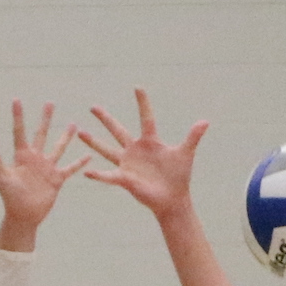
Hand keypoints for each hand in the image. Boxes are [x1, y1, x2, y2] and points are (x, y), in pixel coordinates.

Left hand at [0, 100, 89, 246]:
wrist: (23, 215)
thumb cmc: (10, 197)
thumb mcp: (2, 178)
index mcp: (22, 156)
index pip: (19, 131)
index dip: (18, 116)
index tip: (17, 99)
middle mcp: (36, 158)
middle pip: (41, 134)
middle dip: (45, 119)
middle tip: (50, 103)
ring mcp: (47, 168)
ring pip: (59, 147)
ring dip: (66, 136)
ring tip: (73, 124)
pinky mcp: (57, 179)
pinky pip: (71, 168)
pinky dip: (80, 162)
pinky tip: (89, 155)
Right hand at [76, 89, 208, 217]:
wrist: (173, 199)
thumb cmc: (179, 176)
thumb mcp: (185, 154)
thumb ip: (193, 137)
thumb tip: (205, 121)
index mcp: (150, 142)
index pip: (146, 118)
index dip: (142, 103)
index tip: (137, 87)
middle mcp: (135, 150)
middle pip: (117, 130)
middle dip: (105, 119)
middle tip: (93, 107)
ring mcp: (128, 164)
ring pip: (107, 150)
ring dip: (93, 142)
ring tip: (79, 132)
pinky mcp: (124, 179)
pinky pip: (109, 176)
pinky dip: (98, 175)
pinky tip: (86, 172)